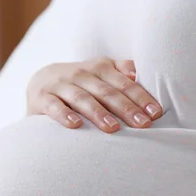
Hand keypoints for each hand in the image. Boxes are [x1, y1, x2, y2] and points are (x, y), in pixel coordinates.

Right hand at [27, 58, 161, 132]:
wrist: (40, 83)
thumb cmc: (81, 83)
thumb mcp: (102, 73)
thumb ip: (123, 72)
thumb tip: (143, 74)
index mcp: (100, 67)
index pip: (124, 82)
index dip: (141, 97)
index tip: (155, 113)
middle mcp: (81, 73)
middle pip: (107, 91)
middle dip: (126, 108)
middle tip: (142, 124)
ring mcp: (60, 84)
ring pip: (82, 98)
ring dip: (98, 113)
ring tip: (113, 128)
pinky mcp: (42, 98)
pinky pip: (54, 106)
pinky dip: (64, 115)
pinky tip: (75, 125)